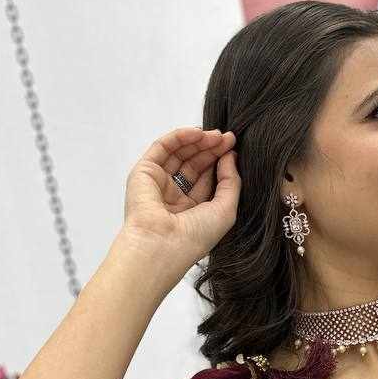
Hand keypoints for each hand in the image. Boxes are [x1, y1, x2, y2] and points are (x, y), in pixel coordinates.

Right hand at [120, 125, 240, 268]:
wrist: (163, 245)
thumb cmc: (194, 237)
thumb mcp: (226, 210)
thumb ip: (231, 181)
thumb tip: (230, 156)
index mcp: (191, 210)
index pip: (207, 178)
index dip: (221, 161)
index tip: (234, 148)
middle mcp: (173, 196)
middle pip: (194, 163)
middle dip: (212, 149)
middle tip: (229, 138)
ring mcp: (158, 183)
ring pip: (179, 153)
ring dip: (198, 141)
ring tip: (217, 136)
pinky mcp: (143, 172)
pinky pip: (162, 147)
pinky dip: (179, 137)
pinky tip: (197, 133)